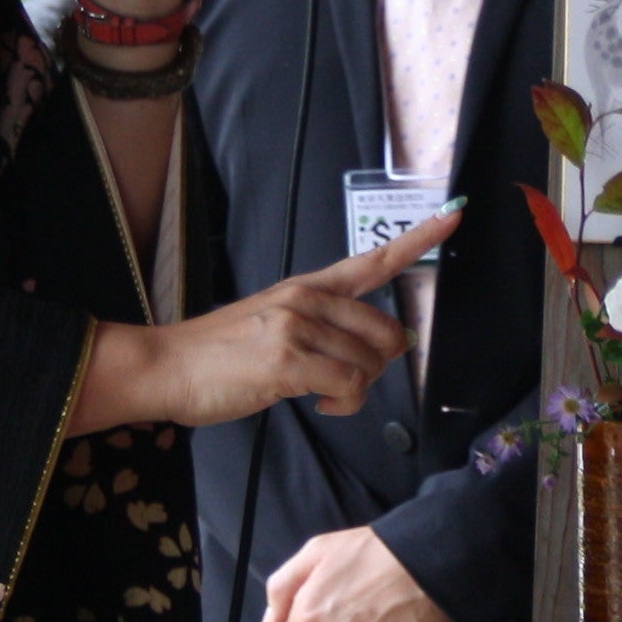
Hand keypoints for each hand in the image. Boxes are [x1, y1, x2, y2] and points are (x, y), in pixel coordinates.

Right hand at [73, 212, 455, 429]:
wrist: (168, 365)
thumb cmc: (220, 353)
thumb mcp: (273, 323)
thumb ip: (323, 327)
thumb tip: (378, 347)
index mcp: (307, 286)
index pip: (373, 258)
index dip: (419, 239)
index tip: (453, 215)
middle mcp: (307, 299)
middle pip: (386, 330)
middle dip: (380, 365)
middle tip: (349, 381)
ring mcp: (297, 328)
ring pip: (369, 364)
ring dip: (356, 392)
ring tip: (324, 396)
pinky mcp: (287, 361)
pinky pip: (348, 387)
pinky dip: (343, 406)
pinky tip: (318, 405)